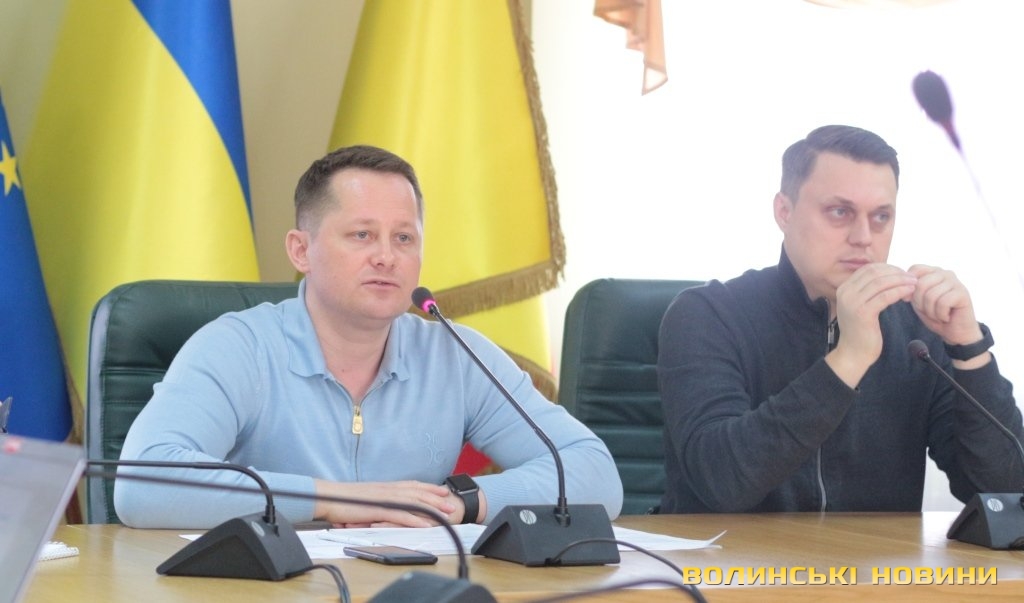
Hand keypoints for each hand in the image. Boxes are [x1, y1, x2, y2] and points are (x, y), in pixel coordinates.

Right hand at [313, 480, 454, 527]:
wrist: (327, 497)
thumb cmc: (342, 500)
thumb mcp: (364, 498)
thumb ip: (377, 501)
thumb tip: (385, 506)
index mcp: (385, 487)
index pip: (411, 485)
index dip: (428, 487)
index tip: (442, 490)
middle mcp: (387, 489)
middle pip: (417, 492)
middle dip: (436, 497)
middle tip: (451, 502)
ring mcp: (383, 499)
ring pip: (413, 502)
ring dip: (432, 508)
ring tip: (446, 514)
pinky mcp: (377, 509)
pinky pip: (401, 515)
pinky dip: (415, 519)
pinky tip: (426, 524)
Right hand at [826, 263, 916, 386]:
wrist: (853, 354)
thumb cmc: (861, 331)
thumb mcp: (860, 306)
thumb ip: (869, 291)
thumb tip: (889, 276)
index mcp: (844, 288)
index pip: (868, 269)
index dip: (888, 268)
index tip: (903, 274)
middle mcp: (845, 292)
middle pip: (875, 272)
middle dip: (896, 272)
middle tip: (912, 278)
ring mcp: (852, 302)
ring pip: (881, 282)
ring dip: (900, 281)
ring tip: (914, 284)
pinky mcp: (862, 312)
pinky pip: (885, 296)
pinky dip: (899, 292)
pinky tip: (909, 293)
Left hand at [906, 264, 981, 342]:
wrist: (955, 331)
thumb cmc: (935, 314)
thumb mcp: (917, 301)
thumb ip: (911, 289)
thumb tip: (906, 285)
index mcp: (933, 271)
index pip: (915, 269)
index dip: (909, 287)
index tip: (911, 300)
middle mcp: (945, 273)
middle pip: (920, 284)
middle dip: (920, 303)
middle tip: (930, 311)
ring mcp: (955, 282)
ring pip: (931, 295)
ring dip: (931, 311)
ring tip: (938, 314)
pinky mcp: (963, 293)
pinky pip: (943, 303)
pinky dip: (941, 314)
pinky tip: (947, 317)